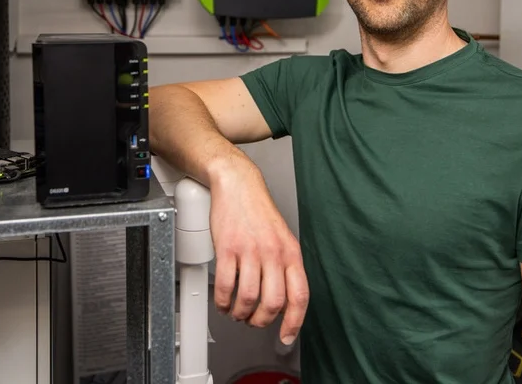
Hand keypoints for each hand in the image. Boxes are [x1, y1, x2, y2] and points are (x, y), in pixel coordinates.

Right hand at [209, 161, 308, 344]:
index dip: (294, 322)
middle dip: (261, 321)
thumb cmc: (258, 212)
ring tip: (236, 311)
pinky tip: (223, 301)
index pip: (299, 295)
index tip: (286, 337)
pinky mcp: (228, 248)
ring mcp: (251, 250)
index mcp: (291, 253)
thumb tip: (284, 300)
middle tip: (253, 321)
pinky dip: (223, 301)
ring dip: (240, 313)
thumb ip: (285, 267)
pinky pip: (226, 286)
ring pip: (249, 298)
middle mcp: (273, 253)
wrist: (238, 185)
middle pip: (273, 303)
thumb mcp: (282, 238)